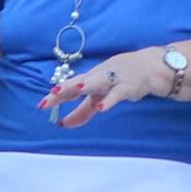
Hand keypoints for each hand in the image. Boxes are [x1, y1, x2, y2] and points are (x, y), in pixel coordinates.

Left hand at [43, 52, 172, 130]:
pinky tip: (101, 108)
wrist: (149, 68)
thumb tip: (63, 124)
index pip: (69, 87)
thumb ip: (82, 111)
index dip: (56, 96)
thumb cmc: (120, 80)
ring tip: (77, 89)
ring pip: (99, 81)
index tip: (41, 105)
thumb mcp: (99, 96)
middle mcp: (98, 77)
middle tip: (52, 94)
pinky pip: (117, 93)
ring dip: (88, 84)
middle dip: (66, 88)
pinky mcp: (128, 86)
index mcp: (89, 79)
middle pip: (79, 82)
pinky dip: (109, 100)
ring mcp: (113, 80)